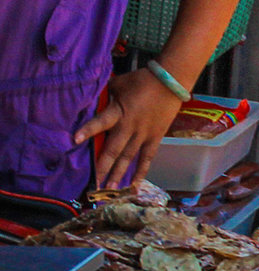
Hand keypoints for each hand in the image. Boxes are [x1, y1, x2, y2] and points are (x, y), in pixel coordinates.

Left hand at [79, 69, 184, 190]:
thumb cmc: (142, 80)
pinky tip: (135, 184)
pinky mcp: (155, 137)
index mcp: (119, 111)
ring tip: (111, 189)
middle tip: (94, 185)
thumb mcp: (119, 84)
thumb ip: (105, 95)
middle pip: (114, 149)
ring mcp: (144, 134)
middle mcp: (130, 126)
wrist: (170, 80)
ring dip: (119, 174)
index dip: (88, 129)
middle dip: (104, 167)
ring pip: (129, 157)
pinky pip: (147, 156)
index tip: (75, 139)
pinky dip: (142, 170)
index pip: (101, 121)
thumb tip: (89, 99)